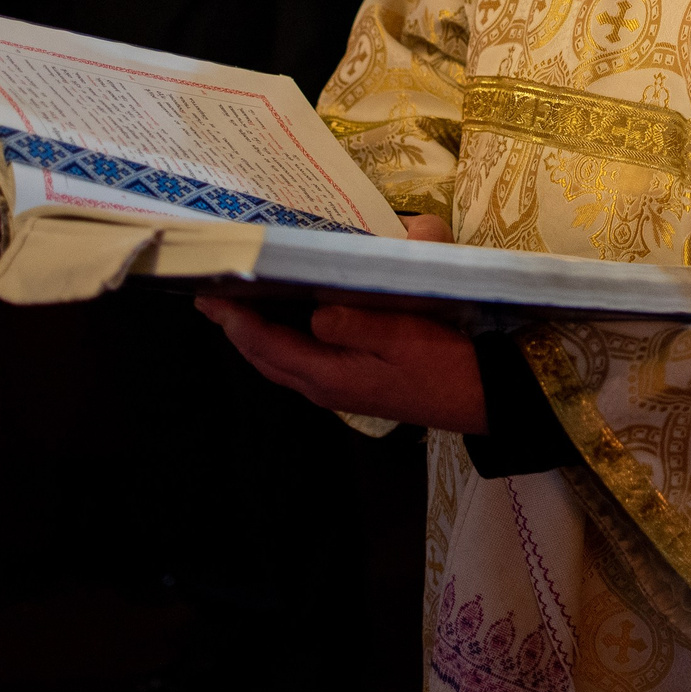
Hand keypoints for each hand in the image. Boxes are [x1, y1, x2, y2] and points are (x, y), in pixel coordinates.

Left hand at [195, 212, 485, 430]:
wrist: (482, 397)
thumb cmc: (445, 362)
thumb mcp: (403, 335)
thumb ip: (356, 322)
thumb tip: (316, 311)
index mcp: (328, 375)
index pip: (265, 344)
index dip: (233, 319)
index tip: (208, 294)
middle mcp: (324, 387)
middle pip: (264, 357)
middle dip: (236, 328)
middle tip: (212, 296)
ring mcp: (338, 389)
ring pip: (281, 362)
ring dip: (256, 335)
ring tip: (240, 304)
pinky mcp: (353, 385)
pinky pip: (302, 361)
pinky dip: (282, 340)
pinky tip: (288, 320)